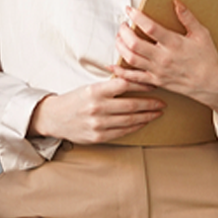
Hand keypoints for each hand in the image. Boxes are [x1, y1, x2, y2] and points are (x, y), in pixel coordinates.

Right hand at [27, 76, 164, 144]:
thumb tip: (136, 79)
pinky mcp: (97, 137)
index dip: (142, 85)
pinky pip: (122, 132)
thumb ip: (110, 86)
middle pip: (130, 105)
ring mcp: (97, 124)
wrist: (54, 118)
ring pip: (129, 121)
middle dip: (150, 104)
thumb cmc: (75, 99)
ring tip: (157, 113)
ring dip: (146, 117)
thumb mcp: (90, 86)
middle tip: (163, 103)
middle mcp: (96, 108)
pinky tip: (144, 122)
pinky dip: (135, 127)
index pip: (124, 85)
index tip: (154, 85)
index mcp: (94, 91)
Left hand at [113, 3, 217, 124]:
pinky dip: (120, 71)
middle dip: (124, 32)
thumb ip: (188, 17)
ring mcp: (157, 70)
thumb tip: (176, 2)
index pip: (150, 28)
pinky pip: (133, 77)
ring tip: (120, 38)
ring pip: (130, 58)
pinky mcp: (155, 80)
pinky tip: (113, 65)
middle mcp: (163, 57)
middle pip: (134, 44)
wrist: (210, 83)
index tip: (130, 10)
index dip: (137, 17)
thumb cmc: (207, 58)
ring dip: (120, 47)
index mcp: (174, 43)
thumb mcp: (201, 34)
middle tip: (123, 24)